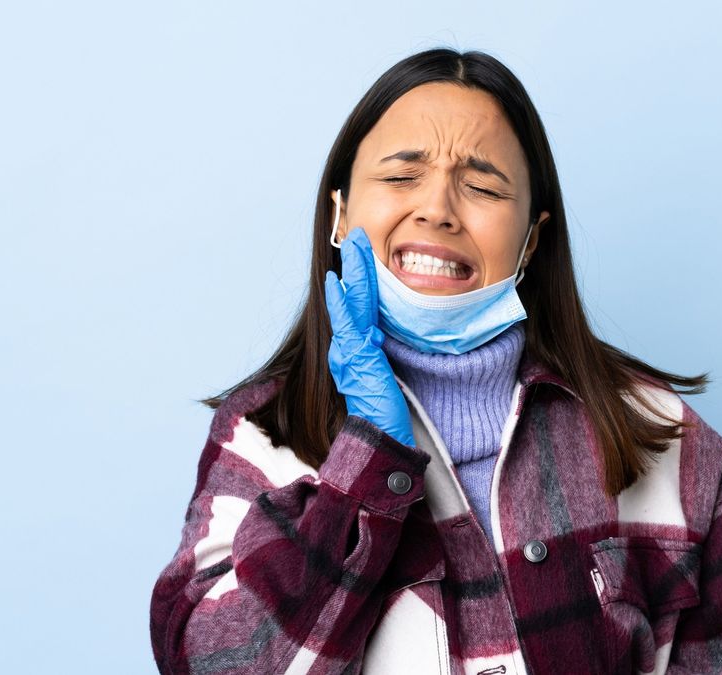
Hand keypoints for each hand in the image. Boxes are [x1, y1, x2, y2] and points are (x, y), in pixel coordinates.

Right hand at [324, 227, 415, 446]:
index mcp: (357, 344)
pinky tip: (337, 284)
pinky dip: (341, 303)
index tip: (364, 250)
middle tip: (359, 234)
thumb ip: (376, 348)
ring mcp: (349, 350)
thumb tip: (378, 331)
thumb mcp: (383, 370)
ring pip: (351, 302)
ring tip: (354, 245)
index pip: (361, 302)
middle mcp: (348, 344)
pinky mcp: (355, 358)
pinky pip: (346, 325)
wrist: (381, 435)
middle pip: (354, 295)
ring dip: (352, 271)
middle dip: (357, 263)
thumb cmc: (384, 410)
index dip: (362, 275)